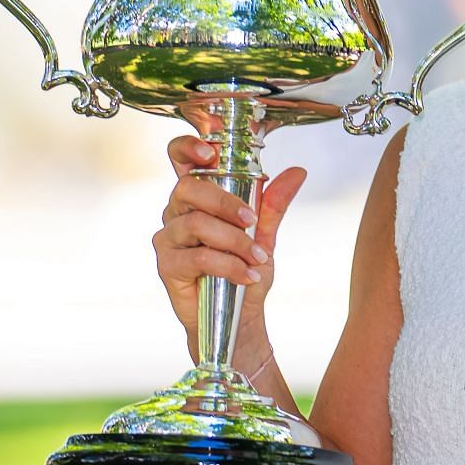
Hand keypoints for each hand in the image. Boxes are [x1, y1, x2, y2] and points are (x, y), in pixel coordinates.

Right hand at [154, 134, 307, 349]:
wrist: (239, 316)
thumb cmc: (244, 269)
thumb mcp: (264, 234)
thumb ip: (274, 204)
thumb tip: (297, 173)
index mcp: (198, 196)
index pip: (180, 159)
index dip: (188, 148)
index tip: (209, 152)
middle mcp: (177, 211)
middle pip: (189, 188)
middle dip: (225, 202)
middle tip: (252, 221)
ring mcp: (169, 237)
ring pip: (196, 224)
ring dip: (234, 241)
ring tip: (258, 258)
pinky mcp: (167, 265)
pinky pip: (197, 257)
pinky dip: (228, 265)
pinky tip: (247, 275)